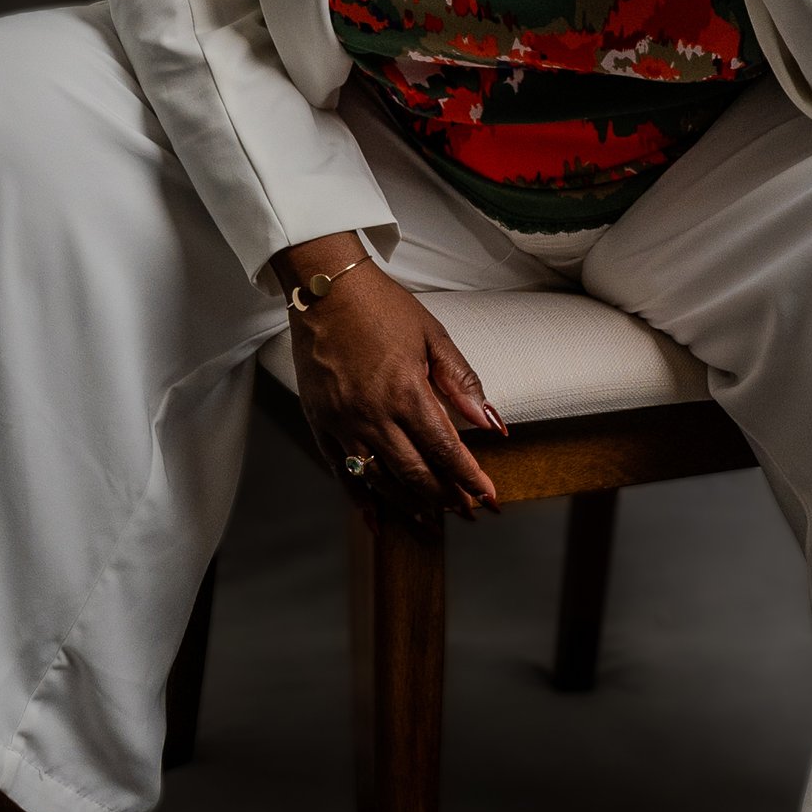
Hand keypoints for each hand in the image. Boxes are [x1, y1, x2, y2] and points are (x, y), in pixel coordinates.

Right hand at [278, 241, 503, 520]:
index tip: (489, 498)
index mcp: (406, 391)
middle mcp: (373, 414)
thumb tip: (491, 423)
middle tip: (466, 512)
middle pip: (415, 473)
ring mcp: (343, 422)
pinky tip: (378, 519)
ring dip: (409, 505)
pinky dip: (361, 500)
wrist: (324, 289)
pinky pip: (341, 472)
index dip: (469, 478)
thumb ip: (462, 382)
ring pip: (380, 480)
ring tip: (431, 521)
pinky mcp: (320, 423)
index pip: (445, 449)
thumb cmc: (383, 307)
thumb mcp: (433, 336)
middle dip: (445, 498)